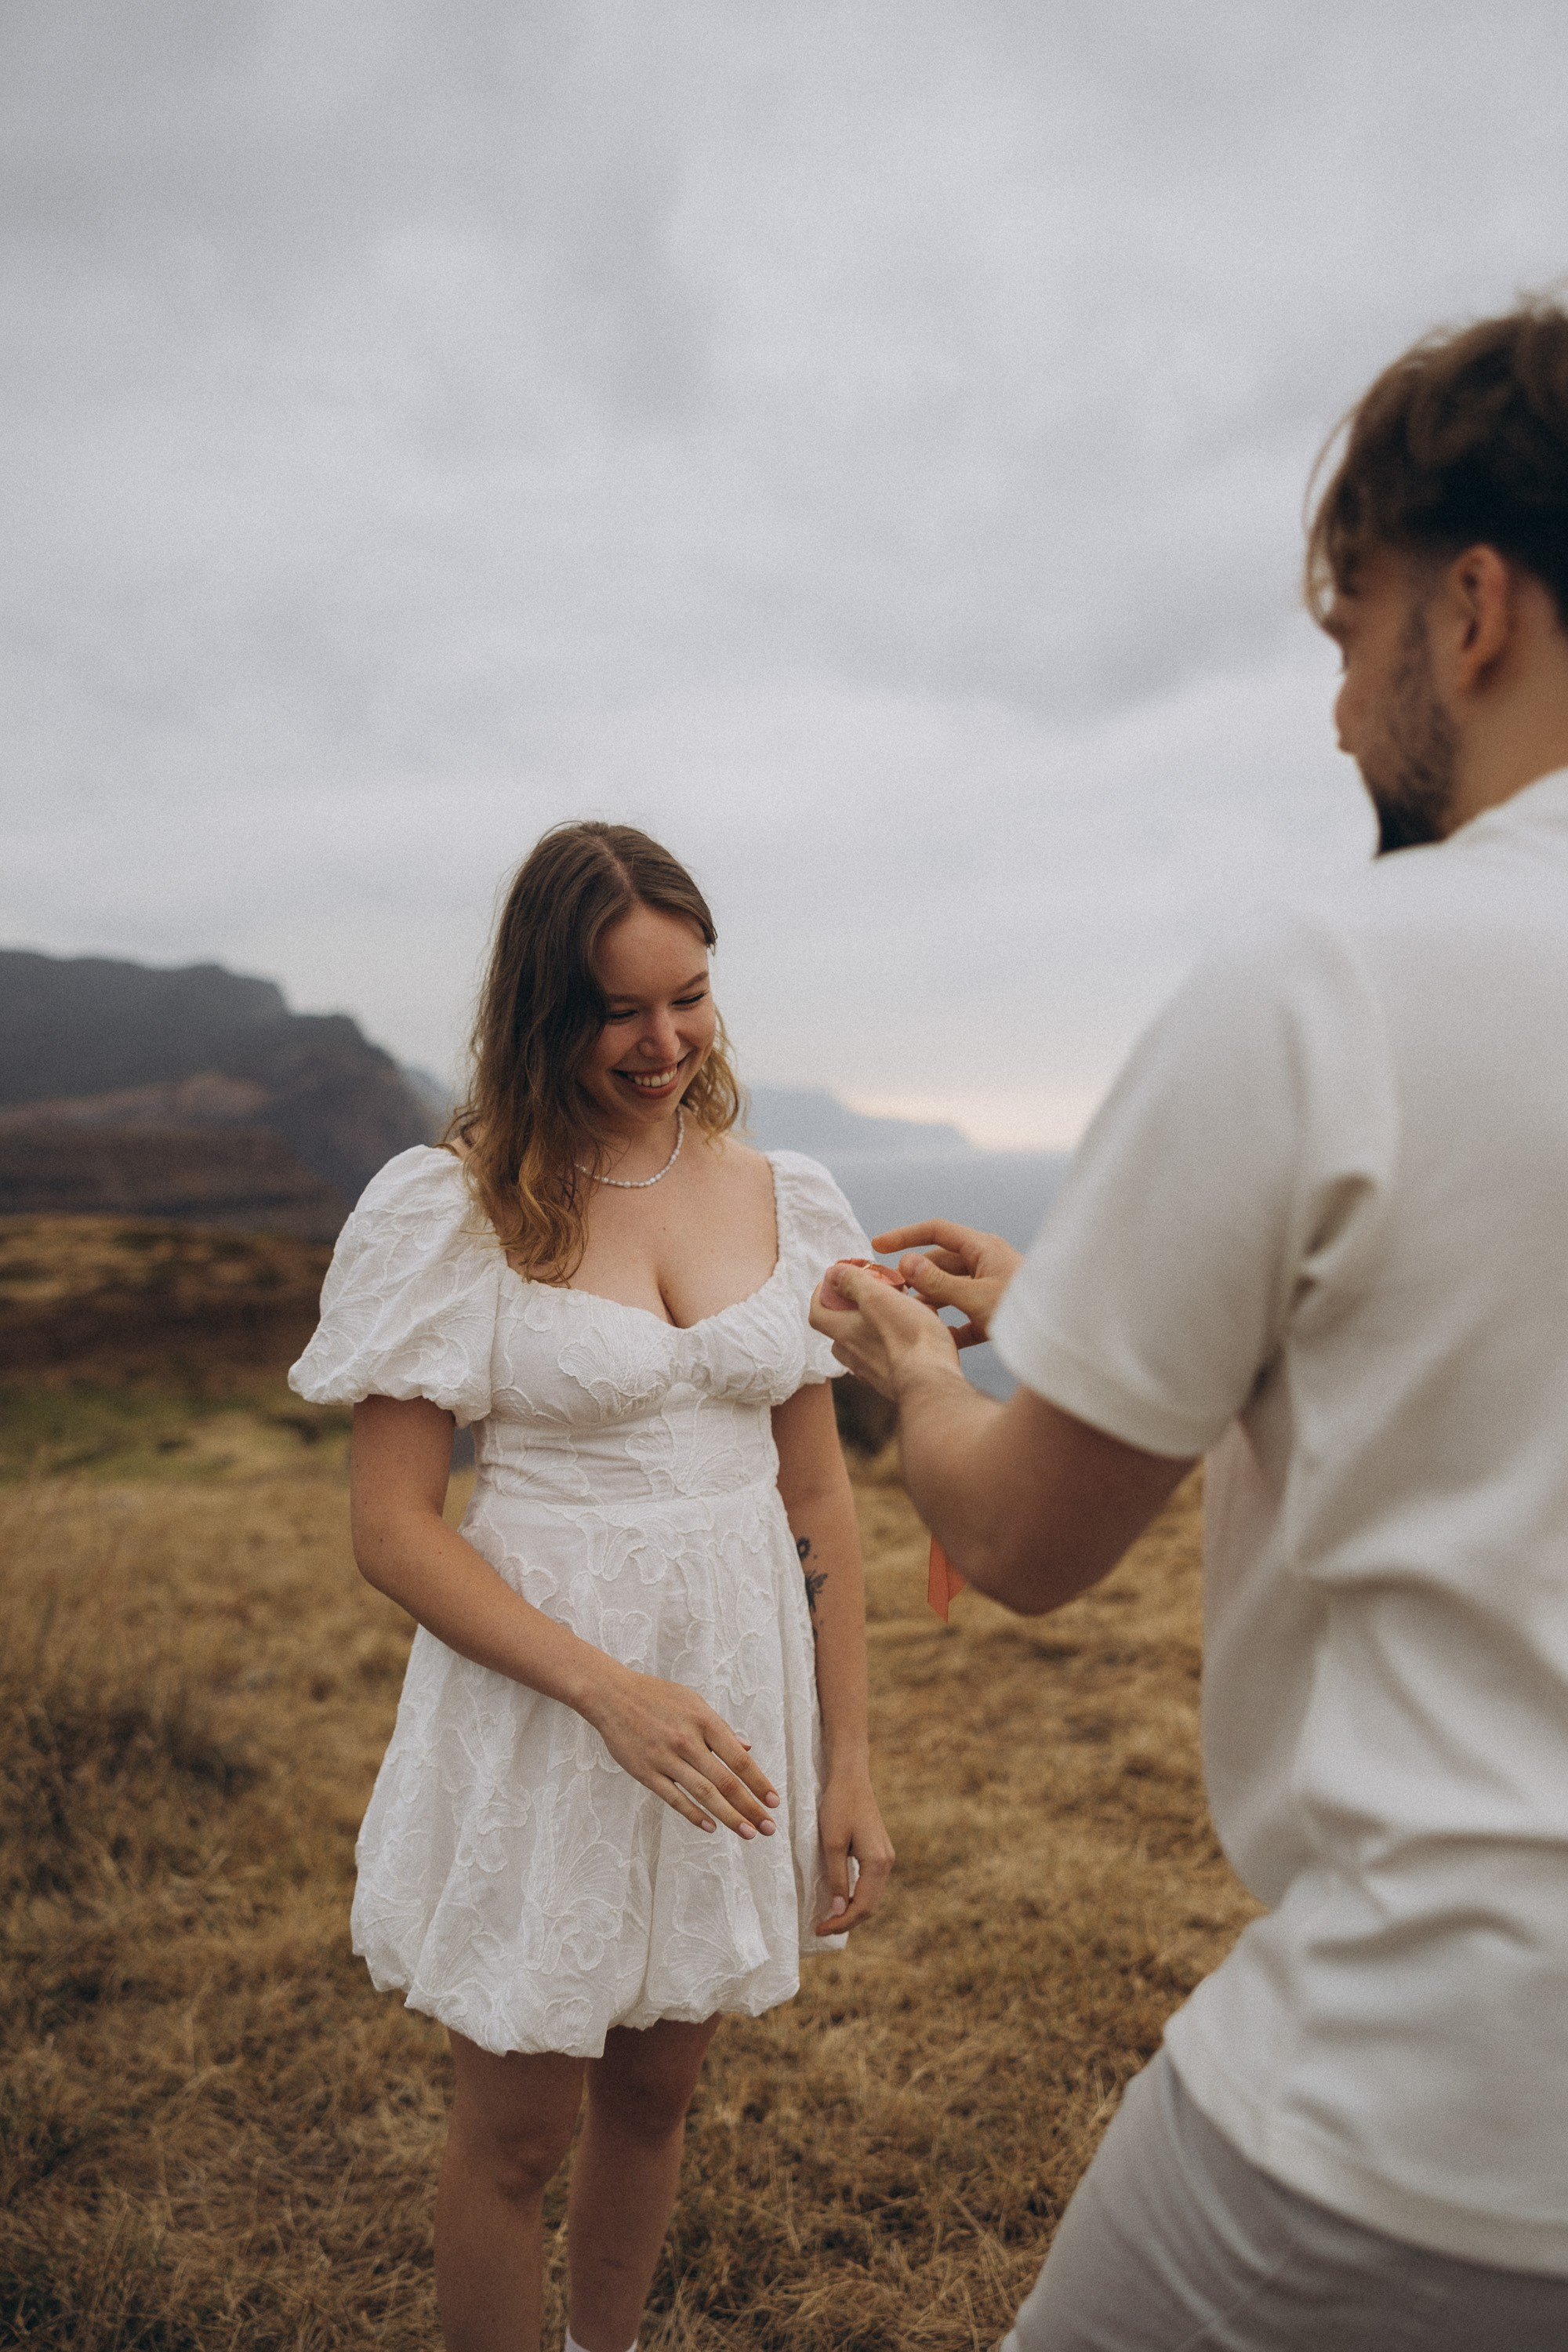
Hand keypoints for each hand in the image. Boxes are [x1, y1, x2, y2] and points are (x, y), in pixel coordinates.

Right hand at [585, 1665, 780, 1838]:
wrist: (612, 1695)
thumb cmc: (657, 1697)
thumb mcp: (694, 1702)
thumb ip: (721, 1728)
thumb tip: (748, 1748)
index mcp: (704, 1721)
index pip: (739, 1760)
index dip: (759, 1783)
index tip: (774, 1802)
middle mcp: (688, 1741)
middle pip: (726, 1781)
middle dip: (751, 1807)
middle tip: (769, 1828)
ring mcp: (666, 1758)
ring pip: (704, 1794)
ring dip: (729, 1816)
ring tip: (748, 1833)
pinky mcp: (645, 1771)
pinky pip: (673, 1798)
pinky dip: (693, 1814)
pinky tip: (711, 1826)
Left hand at [810, 1259, 961, 1398]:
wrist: (934, 1385)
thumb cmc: (909, 1339)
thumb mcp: (878, 1297)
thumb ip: (852, 1282)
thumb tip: (832, 1273)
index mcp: (844, 1334)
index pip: (817, 1313)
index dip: (820, 1294)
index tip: (835, 1280)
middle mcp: (854, 1357)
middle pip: (840, 1331)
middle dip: (850, 1310)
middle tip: (870, 1295)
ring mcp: (874, 1372)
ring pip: (864, 1345)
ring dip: (875, 1327)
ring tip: (898, 1312)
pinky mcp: (895, 1381)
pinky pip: (887, 1359)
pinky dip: (894, 1344)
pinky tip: (915, 1335)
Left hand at [814, 1765, 894, 1934]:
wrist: (851, 1777)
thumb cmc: (839, 1806)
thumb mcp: (832, 1844)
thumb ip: (837, 1878)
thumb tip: (838, 1910)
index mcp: (878, 1862)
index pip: (862, 1906)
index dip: (841, 1922)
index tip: (819, 1929)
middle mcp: (887, 1862)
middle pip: (871, 1905)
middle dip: (847, 1920)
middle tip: (822, 1928)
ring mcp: (885, 1856)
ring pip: (872, 1895)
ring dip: (853, 1910)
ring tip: (829, 1918)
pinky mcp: (880, 1850)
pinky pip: (871, 1883)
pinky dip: (857, 1896)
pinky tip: (841, 1898)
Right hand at [871, 1218, 1023, 1347]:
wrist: (1066, 1332)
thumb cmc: (1024, 1310)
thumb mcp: (976, 1296)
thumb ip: (939, 1282)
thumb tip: (905, 1263)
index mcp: (982, 1248)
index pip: (935, 1231)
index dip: (904, 1236)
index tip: (876, 1247)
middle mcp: (986, 1262)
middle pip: (939, 1262)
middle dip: (915, 1277)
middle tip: (889, 1294)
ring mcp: (991, 1286)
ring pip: (950, 1289)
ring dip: (931, 1303)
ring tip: (909, 1318)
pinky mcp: (996, 1312)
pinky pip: (965, 1315)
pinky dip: (950, 1325)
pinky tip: (937, 1340)